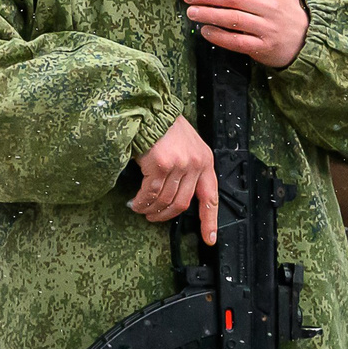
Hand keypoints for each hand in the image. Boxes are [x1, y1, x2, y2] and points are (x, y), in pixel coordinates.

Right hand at [129, 116, 219, 245]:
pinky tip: (137, 203)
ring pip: (166, 200)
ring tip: (142, 209)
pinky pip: (151, 193)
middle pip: (183, 203)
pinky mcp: (161, 166)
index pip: (210, 197)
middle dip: (167, 215)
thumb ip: (188, 168)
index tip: (209, 239)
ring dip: (152, 210)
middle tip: (155, 217)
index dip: (210, 221)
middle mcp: (195, 164)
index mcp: (205, 160)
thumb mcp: (187, 146)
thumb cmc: (164, 126)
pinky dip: (143, 202)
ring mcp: (179, 165)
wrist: (149, 109)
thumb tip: (177, 193)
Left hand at [184, 0, 308, 67]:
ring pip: (233, 19)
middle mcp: (269, 5)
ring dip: (209, 15)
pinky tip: (206, 30)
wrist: (307, 37)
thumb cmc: (287, 4)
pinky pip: (238, 41)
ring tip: (192, 12)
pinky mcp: (263, 46)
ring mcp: (266, 27)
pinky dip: (219, 36)